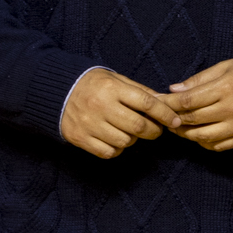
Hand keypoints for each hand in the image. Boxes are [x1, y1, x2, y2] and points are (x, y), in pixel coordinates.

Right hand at [60, 67, 179, 159]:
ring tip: (129, 131)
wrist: (57, 91)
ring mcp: (89, 123)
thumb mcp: (115, 79)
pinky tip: (114, 139)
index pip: (146, 103)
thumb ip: (139, 91)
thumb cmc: (93, 84)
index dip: (165, 114)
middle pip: (138, 126)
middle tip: (155, 130)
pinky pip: (109, 152)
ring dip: (133, 139)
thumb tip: (165, 103)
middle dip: (153, 131)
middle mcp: (101, 106)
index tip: (175, 120)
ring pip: (125, 141)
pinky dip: (116, 149)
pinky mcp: (80, 138)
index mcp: (112, 88)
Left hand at [165, 57, 232, 152]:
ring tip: (178, 128)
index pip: (189, 101)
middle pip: (193, 120)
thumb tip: (174, 90)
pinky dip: (204, 143)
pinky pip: (218, 146)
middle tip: (164, 117)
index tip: (159, 102)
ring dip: (186, 134)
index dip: (170, 103)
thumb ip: (198, 80)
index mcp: (225, 88)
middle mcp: (231, 109)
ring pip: (203, 137)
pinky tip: (198, 135)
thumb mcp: (225, 68)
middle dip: (174, 119)